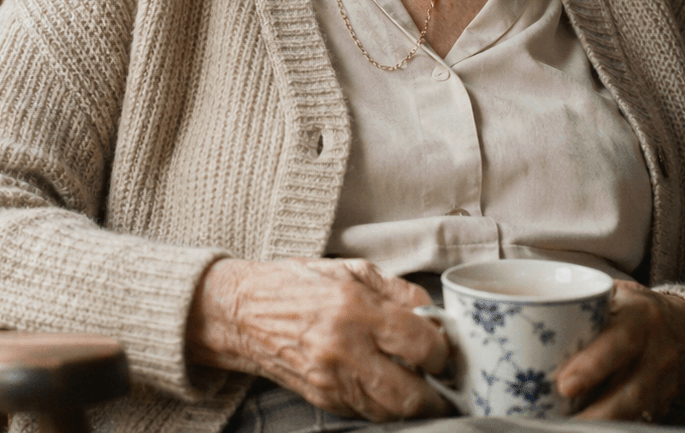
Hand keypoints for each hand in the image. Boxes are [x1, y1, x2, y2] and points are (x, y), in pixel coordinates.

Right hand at [186, 258, 453, 420]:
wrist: (242, 312)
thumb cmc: (294, 285)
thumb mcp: (349, 269)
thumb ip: (396, 290)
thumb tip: (431, 313)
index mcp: (354, 309)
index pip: (420, 343)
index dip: (442, 349)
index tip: (442, 347)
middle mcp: (344, 349)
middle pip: (410, 394)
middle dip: (435, 392)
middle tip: (441, 379)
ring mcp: (331, 380)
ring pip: (390, 412)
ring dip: (412, 404)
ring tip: (418, 386)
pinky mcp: (322, 399)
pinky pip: (366, 414)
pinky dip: (383, 406)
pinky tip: (386, 387)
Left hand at [557, 280, 684, 421]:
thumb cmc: (637, 309)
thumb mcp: (615, 294)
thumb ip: (581, 303)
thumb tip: (530, 309)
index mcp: (640, 318)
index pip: (619, 343)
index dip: (592, 367)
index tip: (564, 385)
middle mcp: (658, 352)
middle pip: (632, 390)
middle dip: (598, 410)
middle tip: (564, 420)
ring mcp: (667, 381)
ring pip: (638, 410)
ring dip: (605, 422)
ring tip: (572, 427)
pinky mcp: (666, 402)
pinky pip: (642, 418)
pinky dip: (616, 424)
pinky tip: (593, 426)